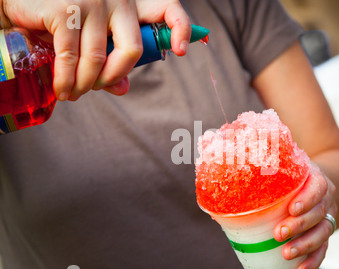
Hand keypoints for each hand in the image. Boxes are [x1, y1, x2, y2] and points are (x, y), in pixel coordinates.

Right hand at [1, 0, 190, 99]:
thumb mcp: (91, 36)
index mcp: (130, 3)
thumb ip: (110, 59)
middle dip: (115, 77)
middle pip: (132, 50)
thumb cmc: (59, 16)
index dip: (181, 28)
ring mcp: (92, 3)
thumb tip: (123, 88)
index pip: (167, 7)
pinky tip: (63, 89)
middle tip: (97, 87)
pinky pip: (71, 57)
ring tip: (74, 94)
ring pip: (99, 59)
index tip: (182, 51)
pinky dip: (67, 80)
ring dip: (86, 85)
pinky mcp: (65, 9)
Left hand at [273, 163, 336, 268]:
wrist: (316, 184)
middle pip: (318, 213)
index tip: (291, 209)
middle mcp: (325, 199)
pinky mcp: (324, 233)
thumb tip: (226, 185)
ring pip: (323, 232)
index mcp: (315, 179)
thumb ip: (263, 174)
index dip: (307, 199)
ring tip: (287, 254)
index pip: (318, 187)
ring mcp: (327, 217)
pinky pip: (323, 249)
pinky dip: (313, 261)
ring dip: (305, 245)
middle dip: (300, 225)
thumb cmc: (290, 177)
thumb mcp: (282, 169)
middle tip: (279, 234)